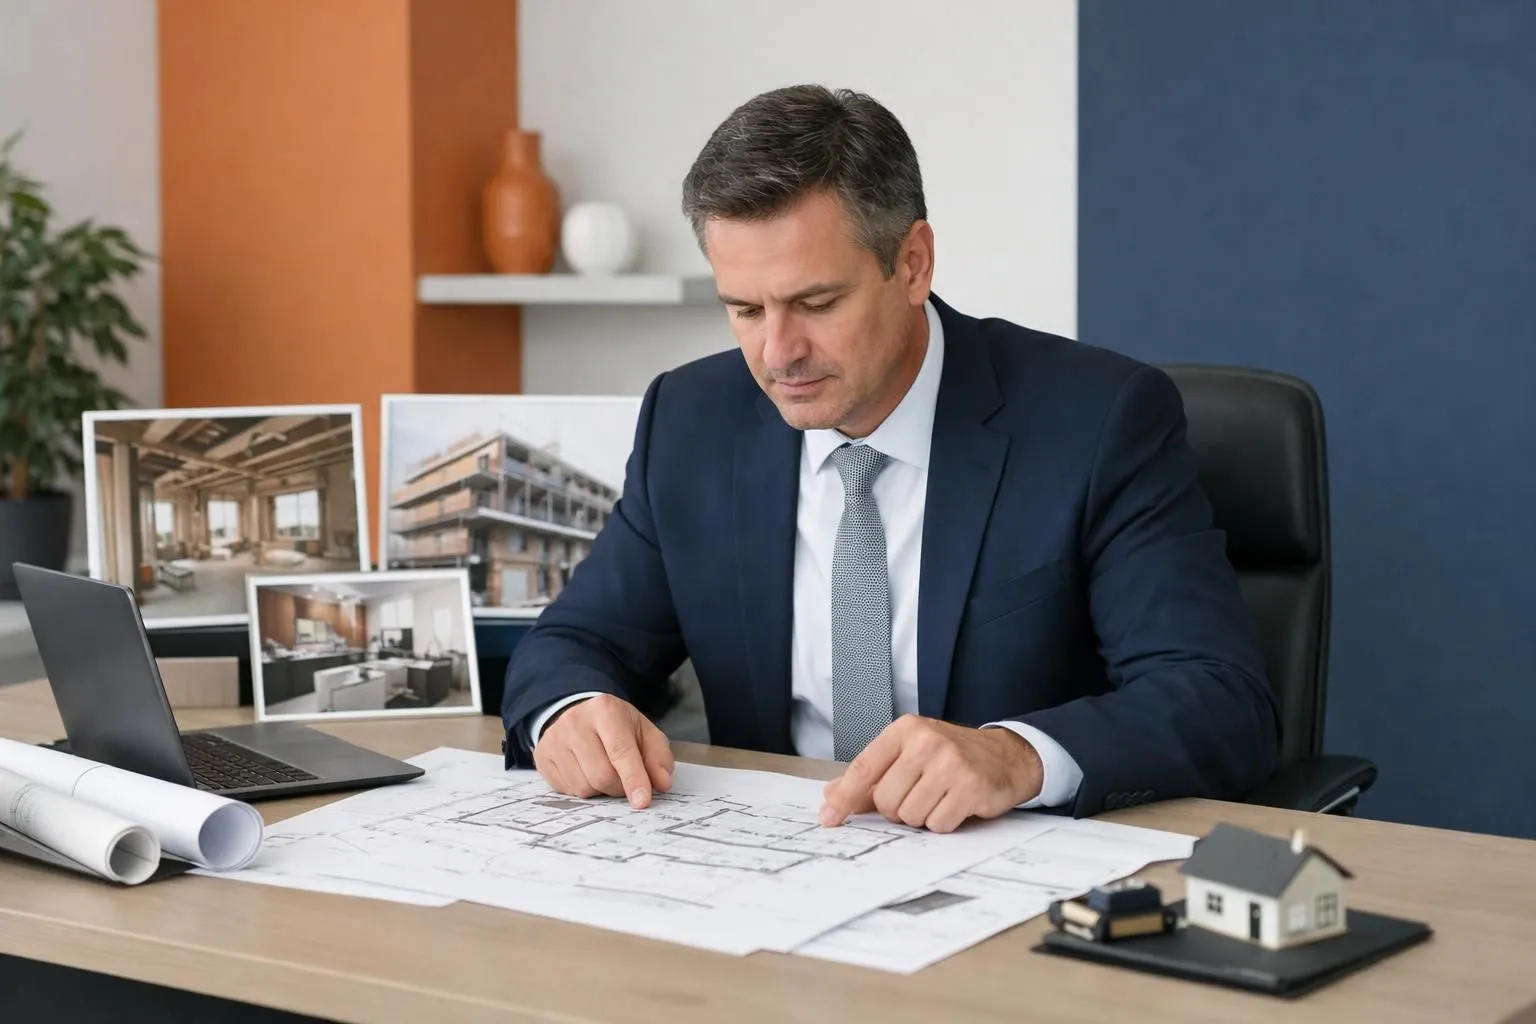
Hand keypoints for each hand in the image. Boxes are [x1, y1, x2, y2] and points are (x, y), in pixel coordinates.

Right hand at [533, 694, 674, 808]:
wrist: (574, 712)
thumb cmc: (614, 725)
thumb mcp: (643, 732)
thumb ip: (657, 756)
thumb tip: (662, 784)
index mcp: (605, 710)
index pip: (621, 751)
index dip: (634, 779)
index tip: (642, 801)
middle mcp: (575, 723)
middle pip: (602, 775)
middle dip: (619, 788)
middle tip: (625, 781)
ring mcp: (554, 741)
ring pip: (584, 787)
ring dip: (601, 790)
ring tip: (604, 772)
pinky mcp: (542, 758)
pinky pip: (568, 791)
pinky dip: (584, 790)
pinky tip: (586, 772)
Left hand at [818, 715, 1042, 832]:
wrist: (1005, 756)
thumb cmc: (951, 757)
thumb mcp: (909, 755)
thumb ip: (871, 776)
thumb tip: (832, 795)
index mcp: (905, 731)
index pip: (864, 768)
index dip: (844, 797)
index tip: (828, 818)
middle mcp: (926, 742)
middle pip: (886, 801)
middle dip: (898, 808)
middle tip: (919, 795)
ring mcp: (950, 763)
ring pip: (911, 815)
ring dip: (922, 816)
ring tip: (939, 797)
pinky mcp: (970, 786)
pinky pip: (938, 825)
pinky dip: (944, 822)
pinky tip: (955, 804)